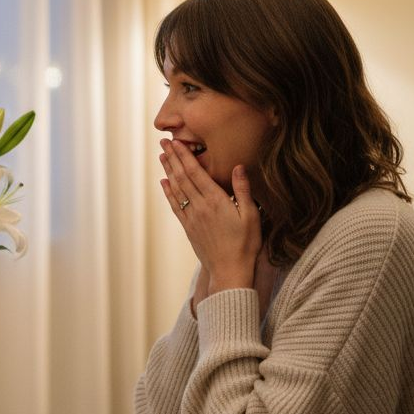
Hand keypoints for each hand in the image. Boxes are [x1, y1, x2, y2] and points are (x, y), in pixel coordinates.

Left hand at [159, 139, 261, 295]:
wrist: (230, 271)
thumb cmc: (245, 244)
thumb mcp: (251, 215)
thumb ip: (243, 190)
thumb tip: (238, 166)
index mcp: (216, 201)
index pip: (195, 173)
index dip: (184, 156)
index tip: (176, 142)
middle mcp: (200, 207)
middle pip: (182, 177)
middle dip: (173, 158)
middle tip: (163, 142)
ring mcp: (192, 217)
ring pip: (176, 189)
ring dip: (168, 171)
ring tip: (162, 157)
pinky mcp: (188, 228)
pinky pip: (175, 206)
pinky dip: (168, 193)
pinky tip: (164, 183)